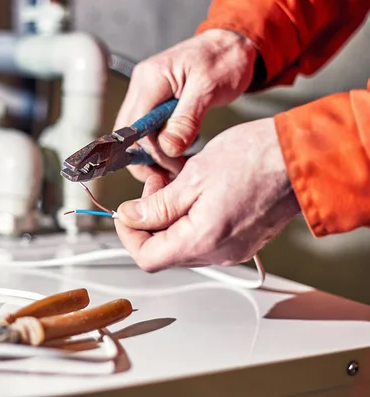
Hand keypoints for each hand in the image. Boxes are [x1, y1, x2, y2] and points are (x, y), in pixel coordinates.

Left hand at [113, 118, 300, 271]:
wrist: (303, 157)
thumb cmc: (255, 159)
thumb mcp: (193, 177)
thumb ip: (157, 205)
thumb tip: (130, 217)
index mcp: (202, 241)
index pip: (146, 257)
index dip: (128, 233)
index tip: (126, 209)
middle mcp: (218, 254)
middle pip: (163, 251)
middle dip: (149, 219)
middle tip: (155, 185)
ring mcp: (232, 249)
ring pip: (182, 242)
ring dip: (169, 215)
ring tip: (176, 181)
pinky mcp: (242, 239)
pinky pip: (203, 236)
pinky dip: (190, 216)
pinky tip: (196, 189)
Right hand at [114, 29, 257, 181]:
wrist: (231, 45)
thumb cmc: (224, 59)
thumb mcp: (209, 89)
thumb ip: (187, 119)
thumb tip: (168, 148)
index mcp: (150, 79)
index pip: (137, 126)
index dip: (153, 152)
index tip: (175, 166)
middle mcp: (141, 86)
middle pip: (127, 133)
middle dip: (145, 159)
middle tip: (168, 176)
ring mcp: (144, 94)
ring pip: (134, 135)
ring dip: (150, 155)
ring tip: (173, 169)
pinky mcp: (153, 102)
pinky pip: (146, 130)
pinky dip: (157, 146)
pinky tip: (174, 154)